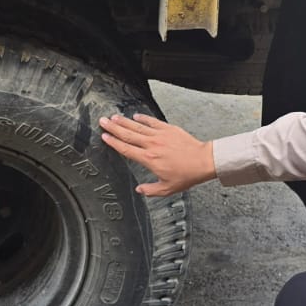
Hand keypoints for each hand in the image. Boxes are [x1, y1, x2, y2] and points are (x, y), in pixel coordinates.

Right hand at [98, 114, 216, 195]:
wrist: (203, 161)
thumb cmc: (187, 175)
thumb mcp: (167, 188)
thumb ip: (150, 190)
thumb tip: (139, 190)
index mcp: (148, 159)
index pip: (126, 149)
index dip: (113, 142)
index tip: (104, 137)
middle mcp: (151, 145)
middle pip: (128, 134)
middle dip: (113, 127)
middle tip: (102, 121)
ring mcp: (160, 135)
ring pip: (138, 126)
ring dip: (124, 121)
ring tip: (114, 117)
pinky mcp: (169, 129)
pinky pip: (152, 122)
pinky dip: (143, 118)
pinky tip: (135, 116)